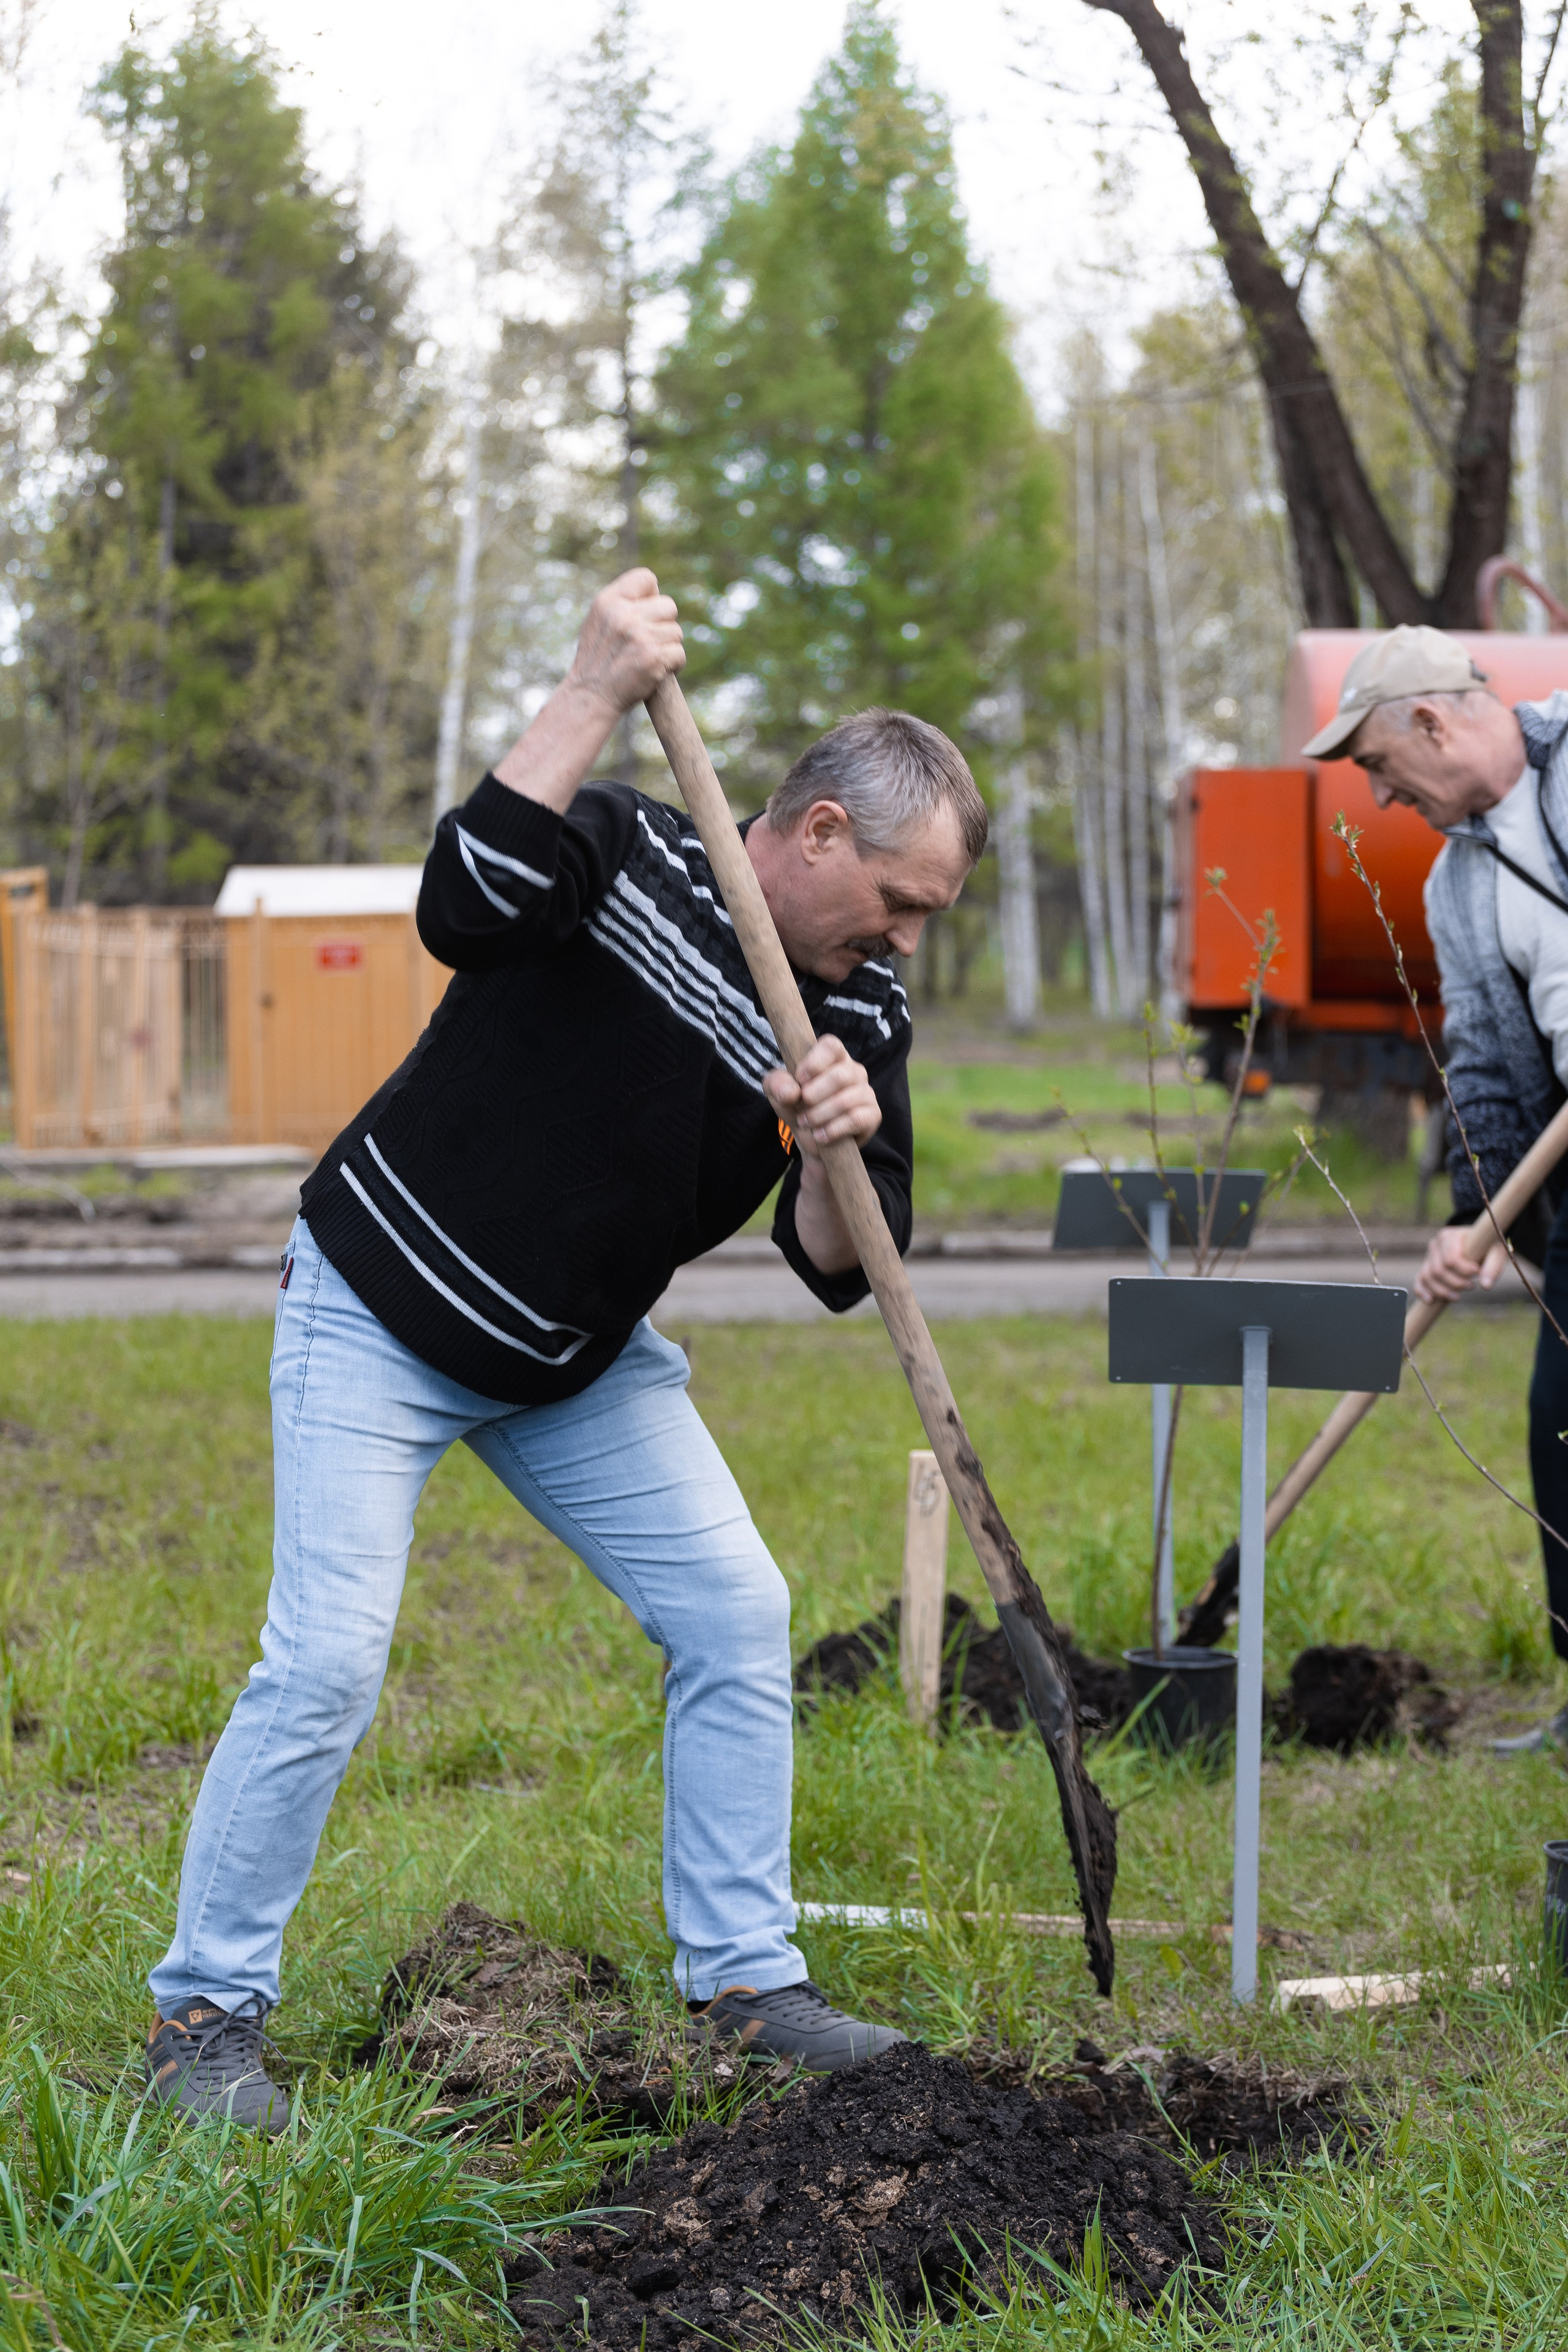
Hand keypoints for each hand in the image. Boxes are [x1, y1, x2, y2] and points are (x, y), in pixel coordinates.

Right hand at [566, 568, 683, 717]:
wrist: (590, 697)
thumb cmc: (596, 661)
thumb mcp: (597, 622)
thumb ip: (622, 604)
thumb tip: (655, 594)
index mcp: (608, 601)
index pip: (646, 578)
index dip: (652, 596)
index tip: (645, 614)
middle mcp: (624, 615)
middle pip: (669, 606)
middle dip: (664, 625)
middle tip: (648, 642)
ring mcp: (639, 636)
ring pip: (676, 632)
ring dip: (668, 647)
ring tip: (649, 658)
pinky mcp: (653, 658)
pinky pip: (679, 653)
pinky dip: (674, 665)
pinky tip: (658, 670)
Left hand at [763, 1036, 881, 1155]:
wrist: (812, 1138)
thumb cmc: (798, 1107)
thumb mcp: (779, 1094)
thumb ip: (776, 1084)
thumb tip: (790, 1091)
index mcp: (833, 1058)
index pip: (832, 1046)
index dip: (815, 1061)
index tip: (800, 1079)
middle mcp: (854, 1071)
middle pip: (840, 1075)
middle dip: (814, 1095)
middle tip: (801, 1106)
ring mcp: (866, 1092)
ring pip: (845, 1100)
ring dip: (819, 1115)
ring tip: (806, 1123)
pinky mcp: (872, 1115)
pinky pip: (855, 1119)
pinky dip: (833, 1130)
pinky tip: (820, 1135)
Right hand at [1415, 1222, 1507, 1303]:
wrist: (1480, 1245)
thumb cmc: (1488, 1248)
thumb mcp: (1496, 1252)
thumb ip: (1492, 1267)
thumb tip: (1485, 1286)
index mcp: (1450, 1236)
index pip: (1451, 1259)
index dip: (1463, 1270)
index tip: (1477, 1273)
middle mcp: (1436, 1244)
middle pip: (1439, 1270)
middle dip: (1455, 1283)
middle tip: (1472, 1286)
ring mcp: (1429, 1256)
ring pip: (1428, 1277)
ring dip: (1442, 1291)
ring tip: (1458, 1296)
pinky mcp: (1427, 1267)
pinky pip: (1419, 1280)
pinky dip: (1422, 1291)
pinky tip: (1431, 1300)